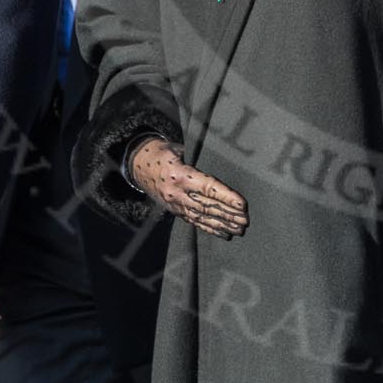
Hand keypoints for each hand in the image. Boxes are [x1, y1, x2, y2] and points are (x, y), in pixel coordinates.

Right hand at [129, 137, 246, 238]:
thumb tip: (220, 156)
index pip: (208, 187)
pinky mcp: (174, 210)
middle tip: (246, 220)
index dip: (226, 196)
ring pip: (202, 217)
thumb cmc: (161, 153)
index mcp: (179, 175)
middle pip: (207, 206)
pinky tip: (224, 233)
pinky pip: (194, 221)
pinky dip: (210, 228)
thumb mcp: (176, 148)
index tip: (242, 204)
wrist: (137, 165)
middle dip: (228, 214)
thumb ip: (196, 156)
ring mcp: (175, 204)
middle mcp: (177, 193)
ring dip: (222, 225)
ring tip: (239, 229)